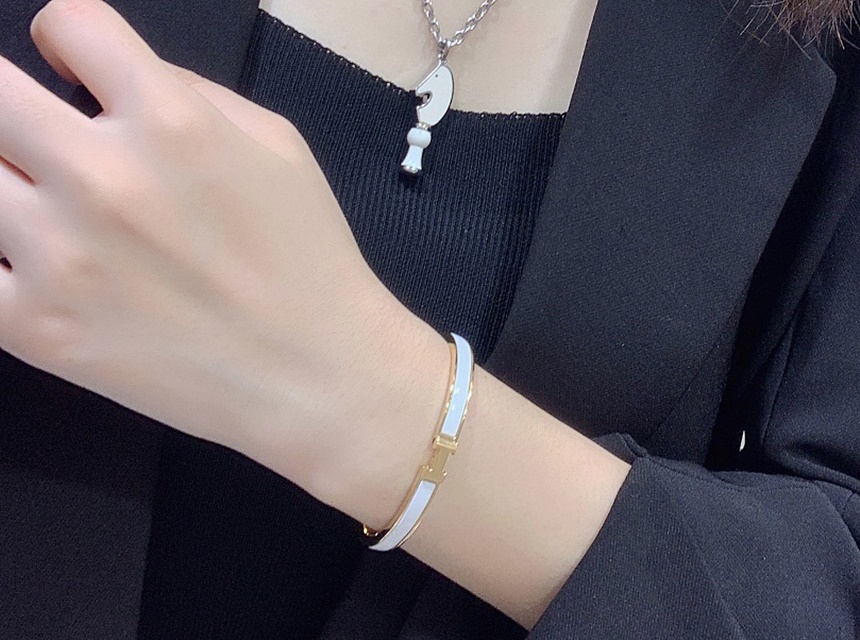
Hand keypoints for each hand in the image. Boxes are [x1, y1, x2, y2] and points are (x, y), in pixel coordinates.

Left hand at [0, 0, 441, 494]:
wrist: (314, 374)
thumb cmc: (308, 258)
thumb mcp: (278, 147)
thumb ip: (191, 92)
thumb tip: (109, 80)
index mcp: (171, 121)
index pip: (66, 22)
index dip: (66, 40)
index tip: (73, 71)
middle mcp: (103, 176)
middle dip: (13, 104)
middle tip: (45, 139)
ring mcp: (58, 255)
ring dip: (10, 183)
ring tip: (50, 208)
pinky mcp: (35, 328)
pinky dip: (0, 258)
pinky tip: (37, 266)